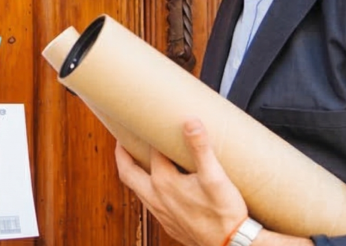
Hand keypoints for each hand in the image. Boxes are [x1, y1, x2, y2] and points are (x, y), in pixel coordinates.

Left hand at [114, 118, 247, 245]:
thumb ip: (201, 148)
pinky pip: (149, 204)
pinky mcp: (169, 224)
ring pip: (137, 190)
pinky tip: (159, 188)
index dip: (150, 136)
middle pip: (128, 172)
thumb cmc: (224, 213)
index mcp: (164, 183)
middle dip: (121, 155)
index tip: (148, 123)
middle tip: (121, 140)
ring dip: (133, 173)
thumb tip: (190, 122)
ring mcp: (160, 213)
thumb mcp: (215, 177)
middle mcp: (156, 198)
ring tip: (137, 161)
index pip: (151, 152)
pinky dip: (146, 190)